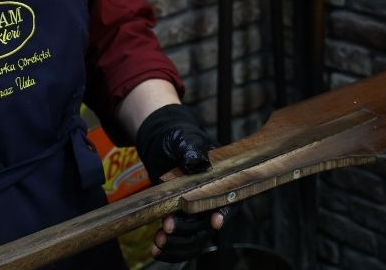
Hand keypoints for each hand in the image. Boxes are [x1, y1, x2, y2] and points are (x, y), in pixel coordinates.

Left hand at [135, 104, 233, 262]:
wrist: (160, 145)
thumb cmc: (178, 137)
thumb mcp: (183, 138)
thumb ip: (191, 148)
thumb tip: (198, 161)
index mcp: (221, 179)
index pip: (230, 200)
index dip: (225, 212)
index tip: (215, 221)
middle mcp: (212, 199)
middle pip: (208, 224)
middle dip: (189, 229)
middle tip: (168, 226)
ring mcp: (197, 211)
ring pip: (194, 238)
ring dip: (178, 244)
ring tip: (158, 241)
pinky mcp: (181, 218)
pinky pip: (180, 240)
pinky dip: (168, 247)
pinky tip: (155, 248)